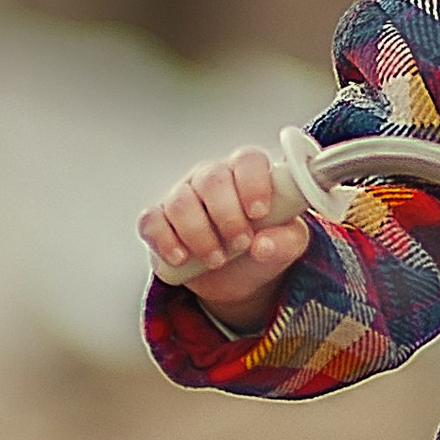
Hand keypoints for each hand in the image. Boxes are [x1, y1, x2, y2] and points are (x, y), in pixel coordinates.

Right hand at [139, 145, 310, 331]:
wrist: (238, 279)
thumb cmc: (264, 247)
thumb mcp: (288, 246)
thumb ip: (287, 241)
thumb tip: (264, 245)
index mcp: (247, 174)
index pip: (248, 160)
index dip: (253, 183)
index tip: (259, 212)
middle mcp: (212, 179)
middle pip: (212, 179)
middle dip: (227, 216)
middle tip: (241, 243)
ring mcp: (183, 197)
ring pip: (181, 202)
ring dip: (200, 235)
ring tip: (217, 260)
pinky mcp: (158, 222)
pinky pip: (152, 222)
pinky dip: (165, 241)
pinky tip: (182, 258)